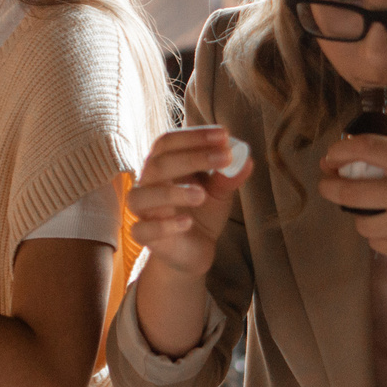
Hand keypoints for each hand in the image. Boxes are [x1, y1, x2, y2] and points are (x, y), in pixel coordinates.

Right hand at [126, 125, 251, 277]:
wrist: (195, 251)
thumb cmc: (202, 214)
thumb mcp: (220, 193)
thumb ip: (229, 177)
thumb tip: (245, 159)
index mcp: (164, 165)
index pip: (169, 142)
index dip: (195, 136)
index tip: (224, 135)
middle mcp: (148, 184)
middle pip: (159, 164)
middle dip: (192, 157)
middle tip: (225, 157)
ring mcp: (143, 211)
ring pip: (141, 196)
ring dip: (172, 193)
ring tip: (201, 195)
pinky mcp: (144, 236)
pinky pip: (142, 230)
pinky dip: (163, 226)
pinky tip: (186, 222)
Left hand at [320, 115, 386, 287]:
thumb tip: (348, 144)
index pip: (368, 148)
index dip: (341, 150)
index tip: (331, 156)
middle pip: (351, 192)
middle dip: (330, 187)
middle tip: (327, 183)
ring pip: (361, 222)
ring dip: (360, 215)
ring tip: (373, 209)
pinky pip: (375, 242)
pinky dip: (378, 235)